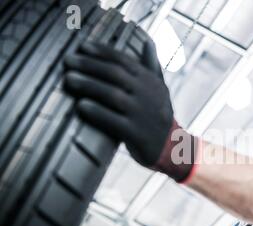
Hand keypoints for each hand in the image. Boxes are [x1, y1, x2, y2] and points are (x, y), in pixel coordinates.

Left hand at [63, 40, 197, 181]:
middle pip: (115, 74)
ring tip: (68, 79)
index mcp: (151, 81)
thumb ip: (152, 66)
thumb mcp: (160, 89)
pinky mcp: (137, 134)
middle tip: (68, 60)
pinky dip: (97, 112)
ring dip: (89, 85)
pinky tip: (81, 106)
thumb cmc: (159, 115)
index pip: (124, 60)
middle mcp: (148, 95)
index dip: (102, 51)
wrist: (174, 148)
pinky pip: (113, 120)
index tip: (82, 46)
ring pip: (112, 95)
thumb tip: (148, 41)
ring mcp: (142, 114)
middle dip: (90, 65)